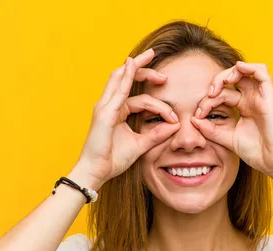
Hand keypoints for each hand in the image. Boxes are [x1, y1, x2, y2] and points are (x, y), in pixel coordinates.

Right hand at [73, 48, 180, 188]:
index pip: (139, 97)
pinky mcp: (105, 112)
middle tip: (164, 72)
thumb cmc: (112, 160)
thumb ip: (157, 134)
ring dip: (136, 66)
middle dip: (144, 70)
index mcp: (117, 112)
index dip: (159, 105)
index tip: (173, 117)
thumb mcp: (140, 145)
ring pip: (121, 78)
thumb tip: (175, 125)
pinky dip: (126, 76)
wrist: (96, 172)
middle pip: (126, 79)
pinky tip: (133, 64)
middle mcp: (110, 105)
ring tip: (151, 56)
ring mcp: (105, 106)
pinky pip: (118, 90)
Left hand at [191, 61, 272, 177]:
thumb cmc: (254, 152)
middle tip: (209, 95)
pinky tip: (237, 69)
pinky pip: (263, 73)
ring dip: (231, 71)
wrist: (272, 163)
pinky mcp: (269, 98)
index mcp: (243, 107)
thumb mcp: (227, 139)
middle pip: (233, 77)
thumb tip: (193, 119)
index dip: (208, 100)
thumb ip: (211, 130)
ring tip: (221, 83)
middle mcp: (252, 99)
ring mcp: (261, 97)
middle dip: (217, 82)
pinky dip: (250, 67)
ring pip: (247, 70)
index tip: (198, 114)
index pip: (223, 93)